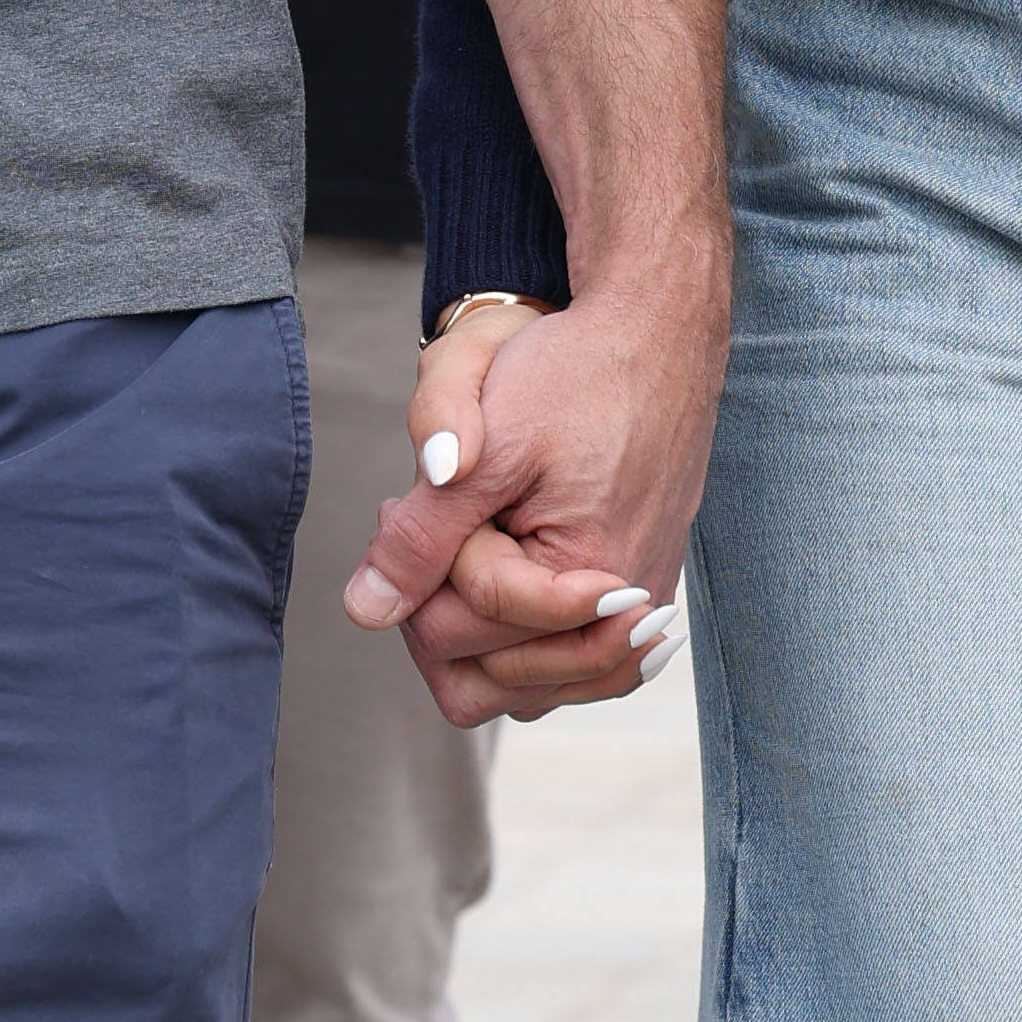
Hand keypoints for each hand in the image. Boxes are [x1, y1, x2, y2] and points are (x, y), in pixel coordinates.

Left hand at [343, 247, 726, 728]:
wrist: (653, 336)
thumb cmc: (575, 375)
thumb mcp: (482, 450)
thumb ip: (420, 537)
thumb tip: (367, 612)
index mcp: (590, 582)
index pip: (457, 628)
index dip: (429, 557)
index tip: (450, 482)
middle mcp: (623, 621)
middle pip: (478, 674)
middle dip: (443, 599)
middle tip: (452, 511)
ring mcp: (631, 620)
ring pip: (513, 685)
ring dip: (475, 622)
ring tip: (478, 535)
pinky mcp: (631, 607)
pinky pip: (556, 669)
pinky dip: (515, 633)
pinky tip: (503, 564)